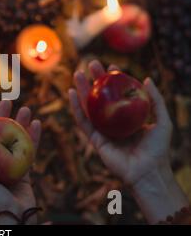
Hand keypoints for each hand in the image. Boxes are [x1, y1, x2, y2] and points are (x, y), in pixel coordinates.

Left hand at [0, 100, 40, 224]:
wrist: (14, 218)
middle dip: (2, 116)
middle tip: (9, 101)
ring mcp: (9, 165)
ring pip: (15, 138)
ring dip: (20, 123)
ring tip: (26, 109)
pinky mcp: (24, 170)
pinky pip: (29, 149)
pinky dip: (33, 136)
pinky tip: (36, 124)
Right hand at [69, 60, 188, 222]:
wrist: (147, 171)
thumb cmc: (158, 148)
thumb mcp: (163, 120)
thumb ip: (155, 100)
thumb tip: (146, 79)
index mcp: (127, 117)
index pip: (118, 94)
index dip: (114, 80)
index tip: (111, 66)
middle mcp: (113, 122)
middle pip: (101, 97)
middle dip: (95, 80)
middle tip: (91, 64)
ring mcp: (102, 130)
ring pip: (89, 106)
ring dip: (81, 89)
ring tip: (77, 73)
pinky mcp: (94, 139)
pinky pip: (83, 121)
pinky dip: (76, 107)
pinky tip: (72, 93)